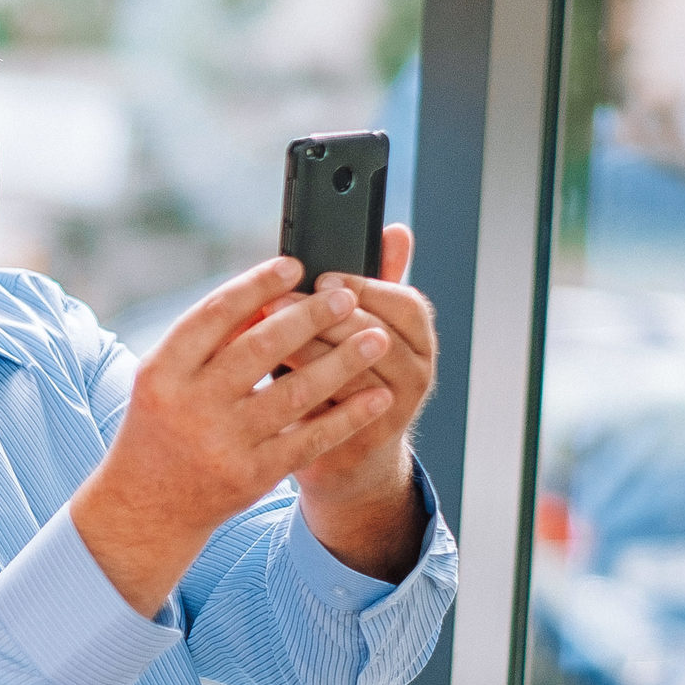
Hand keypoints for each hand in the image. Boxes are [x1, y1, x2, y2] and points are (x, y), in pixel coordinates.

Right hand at [71, 255, 397, 614]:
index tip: (293, 267)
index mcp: (163, 371)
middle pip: (260, 347)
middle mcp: (191, 405)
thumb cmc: (161, 426)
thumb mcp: (166, 378)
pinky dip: (347, 416)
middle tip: (346, 296)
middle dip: (310, 317)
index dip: (257, 285)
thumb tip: (269, 297)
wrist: (147, 506)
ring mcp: (223, 443)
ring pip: (295, 393)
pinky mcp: (253, 475)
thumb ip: (210, 340)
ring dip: (342, 362)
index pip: (215, 314)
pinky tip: (375, 395)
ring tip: (376, 338)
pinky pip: (310, 438)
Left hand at [275, 226, 435, 579]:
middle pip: (374, 335)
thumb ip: (374, 281)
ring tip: (265, 338)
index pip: (404, 302)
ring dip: (305, 352)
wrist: (350, 455)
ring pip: (351, 374)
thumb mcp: (361, 326)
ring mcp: (396, 409)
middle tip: (275, 302)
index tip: (319, 279)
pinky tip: (268, 379)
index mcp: (419, 336)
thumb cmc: (347, 376)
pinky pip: (331, 414)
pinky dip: (299, 392)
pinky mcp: (365, 441)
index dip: (362, 287)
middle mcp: (418, 371)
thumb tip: (394, 229)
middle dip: (321, 317)